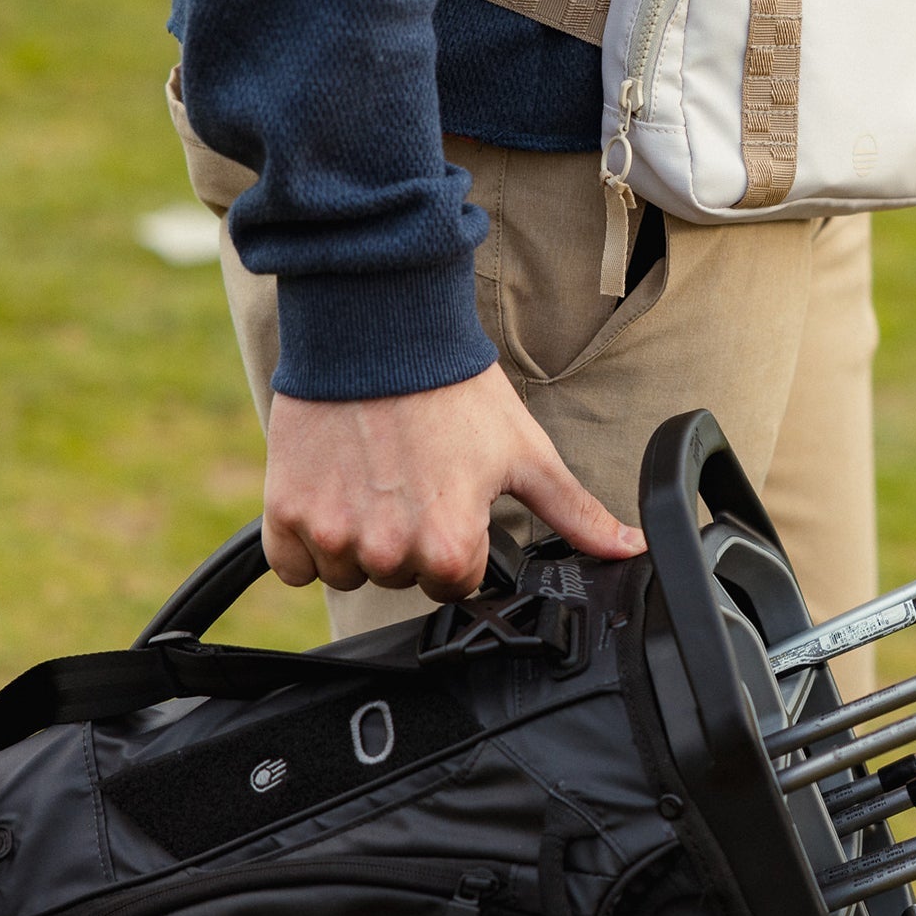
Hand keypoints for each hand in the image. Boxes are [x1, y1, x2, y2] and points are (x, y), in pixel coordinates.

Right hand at [261, 362, 645, 599]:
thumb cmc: (454, 389)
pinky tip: (334, 487)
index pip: (454, 584)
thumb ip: (575, 514)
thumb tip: (629, 551)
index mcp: (448, 545)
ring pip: (347, 572)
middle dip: (408, 538)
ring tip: (376, 474)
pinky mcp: (286, 513)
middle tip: (414, 477)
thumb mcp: (525, 452)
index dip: (459, 542)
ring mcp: (332, 535)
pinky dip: (306, 536)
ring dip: (358, 538)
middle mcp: (387, 551)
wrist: (380, 331)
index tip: (452, 498)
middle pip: (399, 577)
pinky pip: (293, 562)